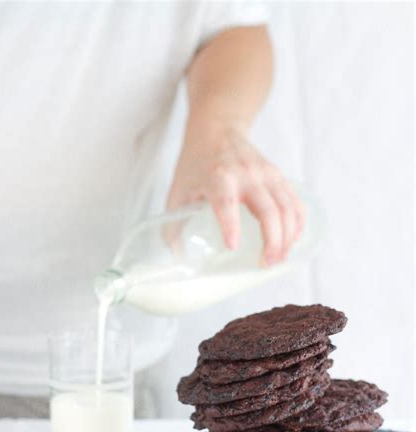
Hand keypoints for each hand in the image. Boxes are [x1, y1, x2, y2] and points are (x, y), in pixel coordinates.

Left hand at [167, 122, 304, 264]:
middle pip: (267, 210)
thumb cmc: (195, 164)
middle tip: (266, 264)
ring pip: (286, 207)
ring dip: (287, 237)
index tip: (232, 246)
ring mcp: (265, 173)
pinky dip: (297, 222)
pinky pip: (294, 201)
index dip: (231, 225)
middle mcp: (245, 174)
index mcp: (217, 177)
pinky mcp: (277, 174)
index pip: (226, 202)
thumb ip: (173, 225)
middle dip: (272, 240)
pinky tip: (293, 239)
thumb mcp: (177, 191)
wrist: (217, 129)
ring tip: (279, 258)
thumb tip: (176, 259)